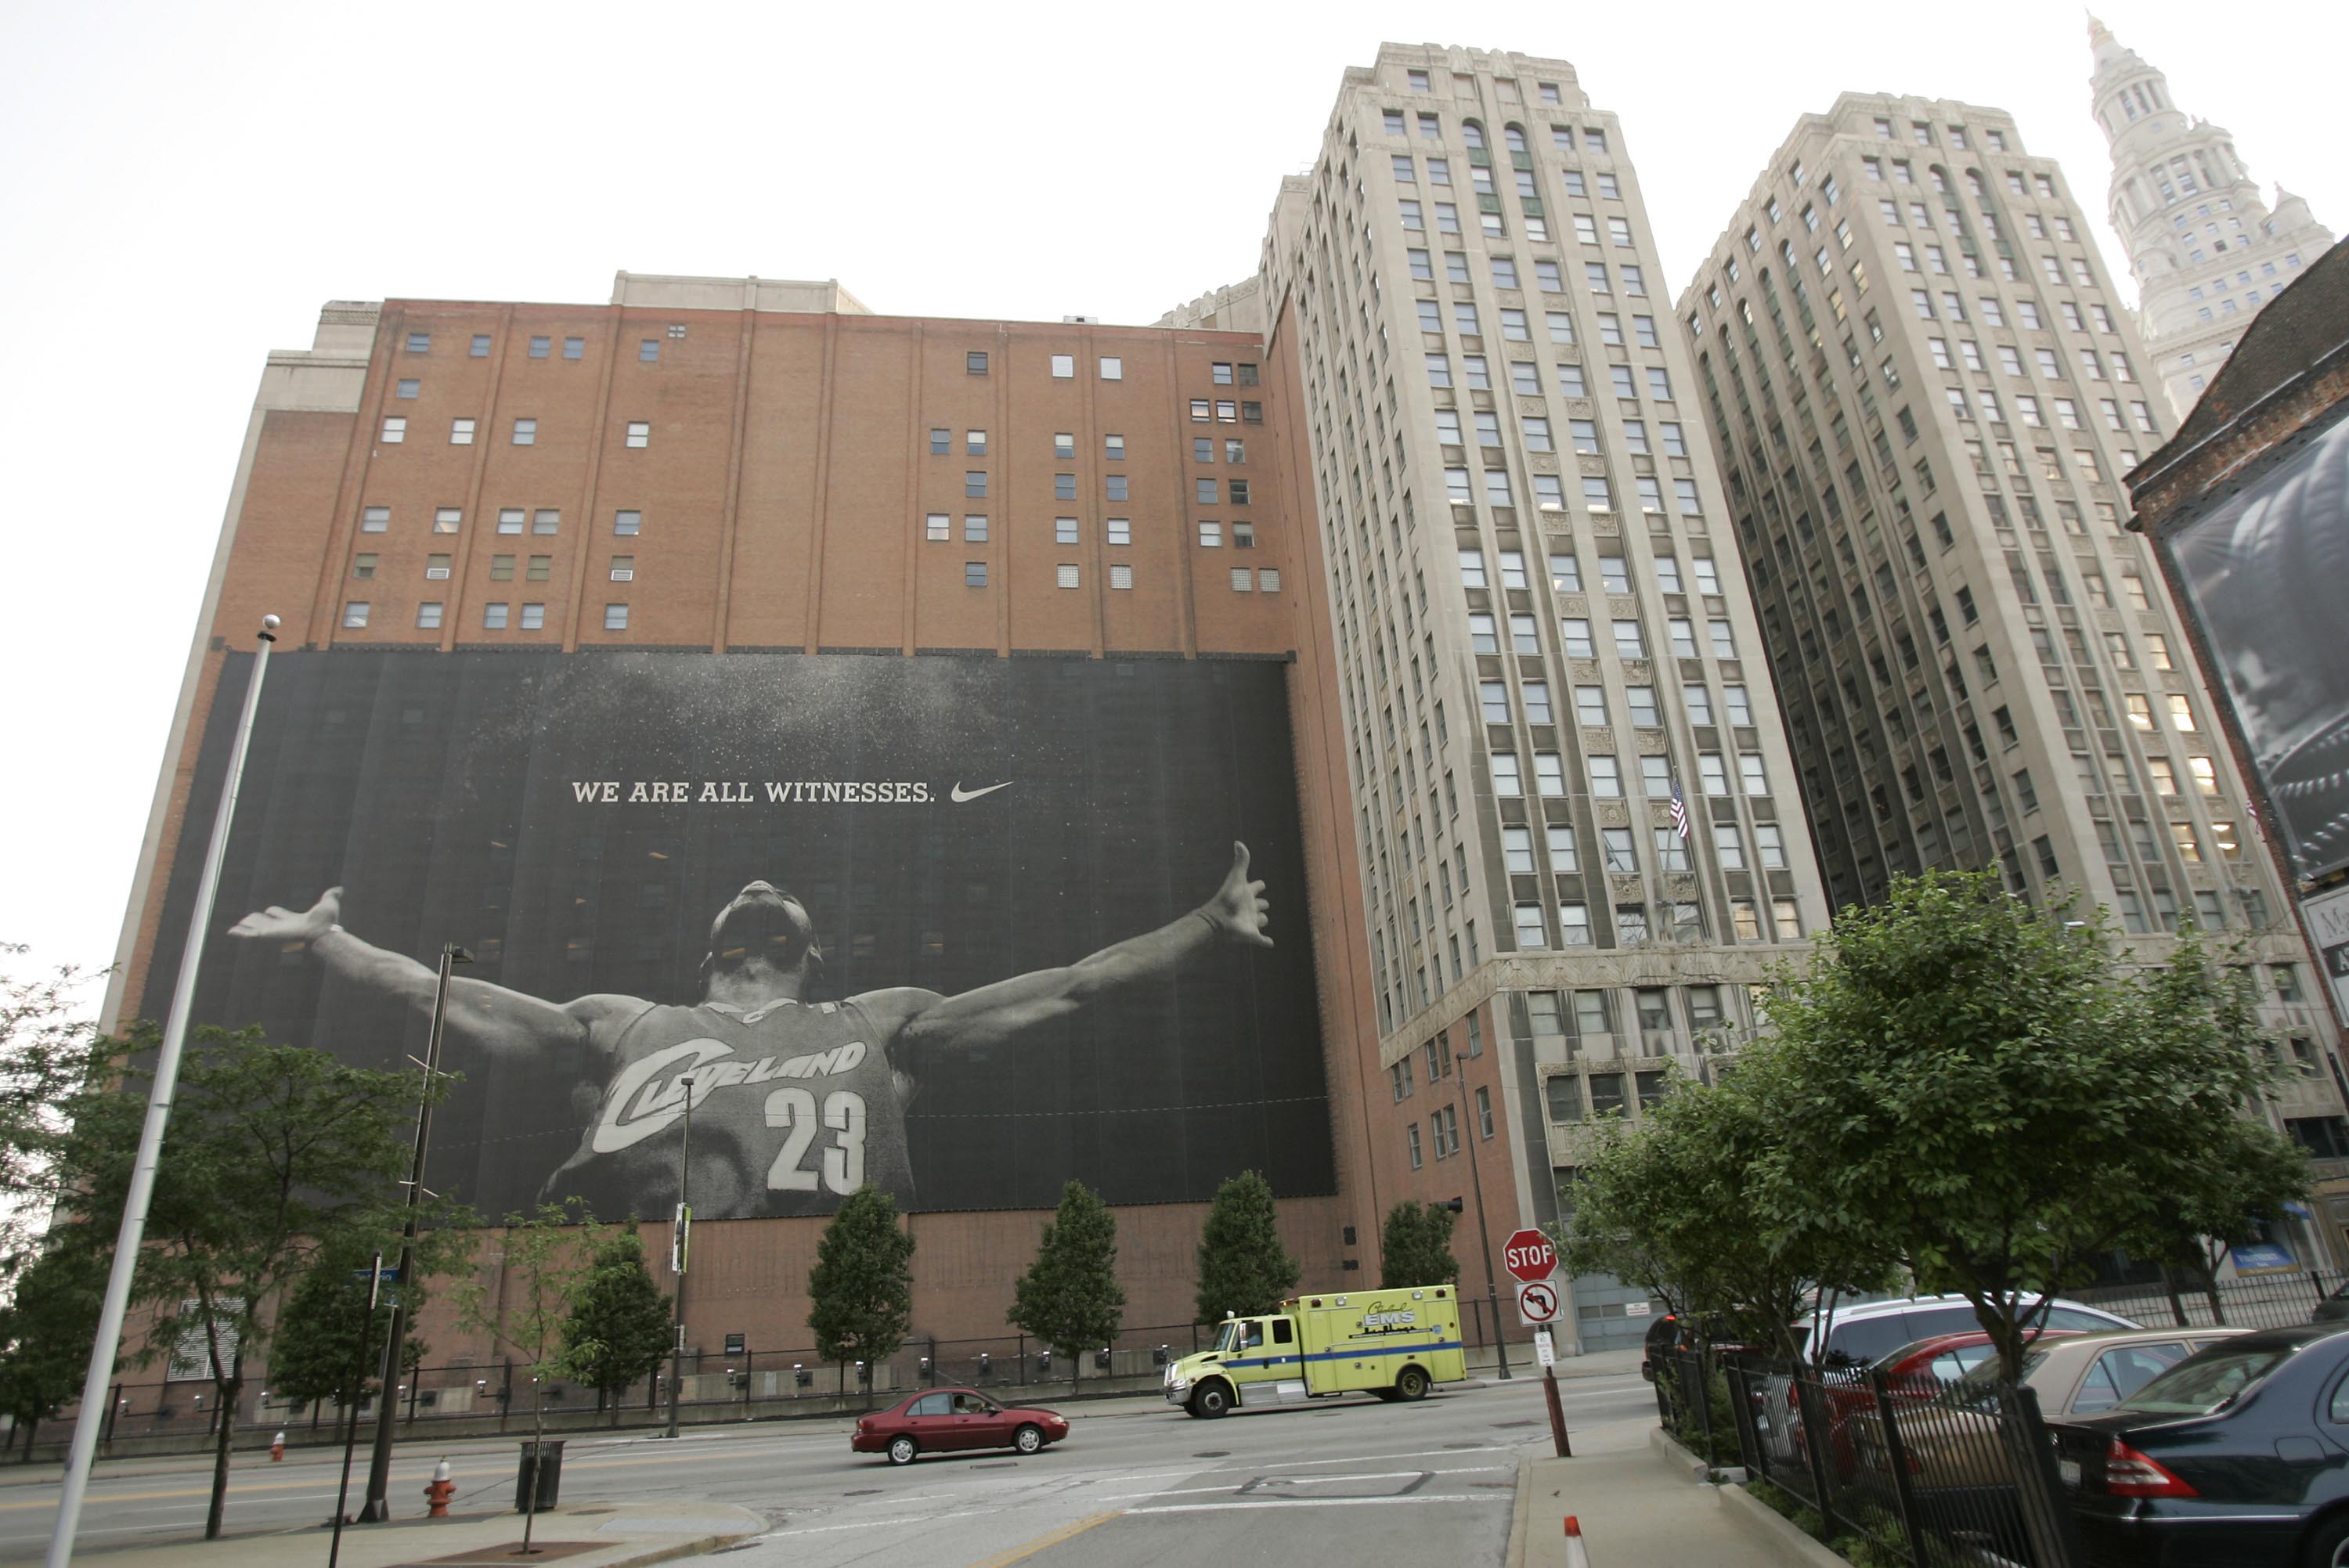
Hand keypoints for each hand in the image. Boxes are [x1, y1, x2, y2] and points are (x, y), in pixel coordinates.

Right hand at [228, 887, 342, 942]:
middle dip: (256, 920)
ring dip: (245, 927)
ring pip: (255, 928)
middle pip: (265, 922)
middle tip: (246, 919)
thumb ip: (331, 896)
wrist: (321, 932)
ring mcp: (274, 932)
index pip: (279, 914)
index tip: (270, 910)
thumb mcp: (328, 904)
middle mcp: (282, 927)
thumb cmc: (326, 922)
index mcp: (293, 919)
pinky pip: (250, 935)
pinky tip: (230, 932)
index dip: (275, 911)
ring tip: (234, 928)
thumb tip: (340, 889)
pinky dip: (240, 933)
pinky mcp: (268, 936)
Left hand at [1203, 843, 1272, 948]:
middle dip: (1262, 904)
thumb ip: (1240, 861)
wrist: (1218, 920)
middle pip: (1261, 904)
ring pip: (1261, 920)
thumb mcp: (1236, 877)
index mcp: (1247, 893)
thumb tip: (1238, 842)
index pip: (1256, 887)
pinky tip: (1269, 943)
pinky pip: (1262, 940)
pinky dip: (1265, 942)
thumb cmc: (1228, 898)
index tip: (1261, 884)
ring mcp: (1251, 922)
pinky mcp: (1252, 935)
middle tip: (1262, 903)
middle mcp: (1250, 907)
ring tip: (1260, 919)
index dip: (1259, 885)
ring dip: (1262, 920)